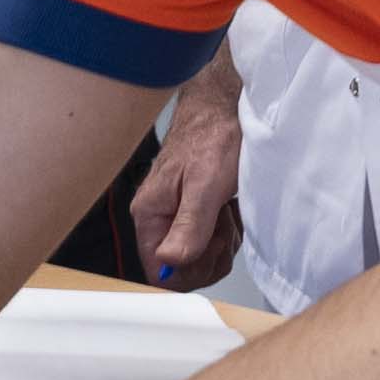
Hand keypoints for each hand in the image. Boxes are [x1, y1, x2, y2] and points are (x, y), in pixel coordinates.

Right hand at [132, 64, 241, 288]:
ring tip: (225, 210)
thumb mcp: (206, 184)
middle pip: (181, 268)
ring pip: (200, 257)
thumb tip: (169, 262)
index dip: (189, 270)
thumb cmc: (213, 135)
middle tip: (221, 224)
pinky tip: (229, 209)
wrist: (225, 110)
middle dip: (210, 254)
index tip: (211, 249)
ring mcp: (177, 216)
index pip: (158, 270)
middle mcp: (159, 217)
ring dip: (222, 242)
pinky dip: (228, 232)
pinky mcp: (194, 213)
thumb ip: (189, 225)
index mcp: (150, 213)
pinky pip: (211, 243)